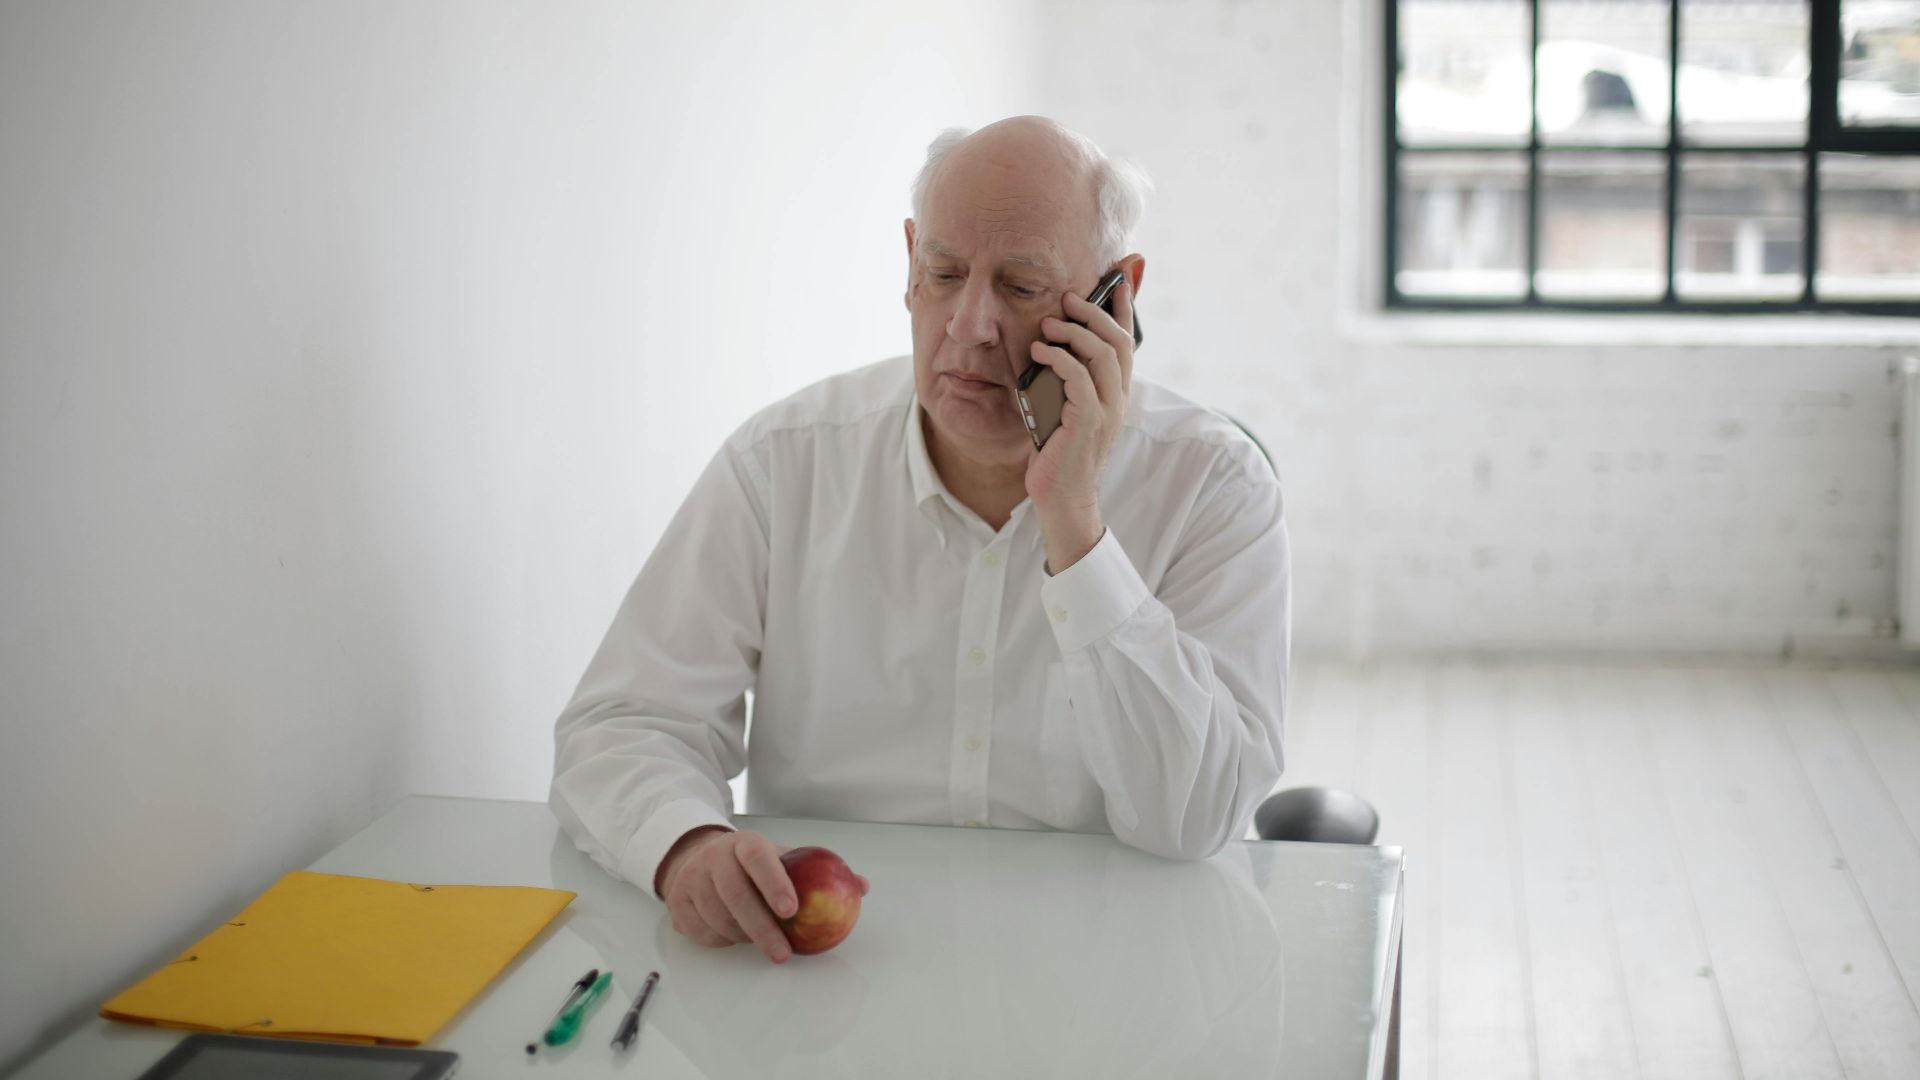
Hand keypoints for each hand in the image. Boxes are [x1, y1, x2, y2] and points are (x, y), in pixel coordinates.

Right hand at [655, 827, 870, 963]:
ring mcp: (690, 881)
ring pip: (718, 919)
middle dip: (762, 928)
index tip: (793, 910)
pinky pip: (702, 934)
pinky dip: (723, 941)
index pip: (758, 859)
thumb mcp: (780, 857)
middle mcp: (712, 859)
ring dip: (743, 937)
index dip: (774, 883)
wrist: (695, 857)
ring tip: (762, 941)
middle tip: (783, 953)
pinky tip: (736, 936)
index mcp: (743, 844)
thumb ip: (818, 871)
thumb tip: (861, 886)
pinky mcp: (677, 905)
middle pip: (735, 895)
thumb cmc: (750, 864)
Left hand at [1025, 277, 1134, 570]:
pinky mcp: (1088, 422)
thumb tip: (1050, 343)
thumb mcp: (1062, 407)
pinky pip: (1079, 378)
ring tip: (1048, 324)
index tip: (1117, 275)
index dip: (1125, 306)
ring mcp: (1108, 411)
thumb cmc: (1057, 454)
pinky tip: (1039, 352)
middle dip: (1095, 311)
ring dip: (1075, 332)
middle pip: (1119, 340)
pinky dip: (1059, 358)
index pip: (1128, 341)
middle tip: (1068, 297)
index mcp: (1117, 393)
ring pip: (1103, 354)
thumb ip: (1065, 379)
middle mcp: (1119, 399)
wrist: (1060, 500)